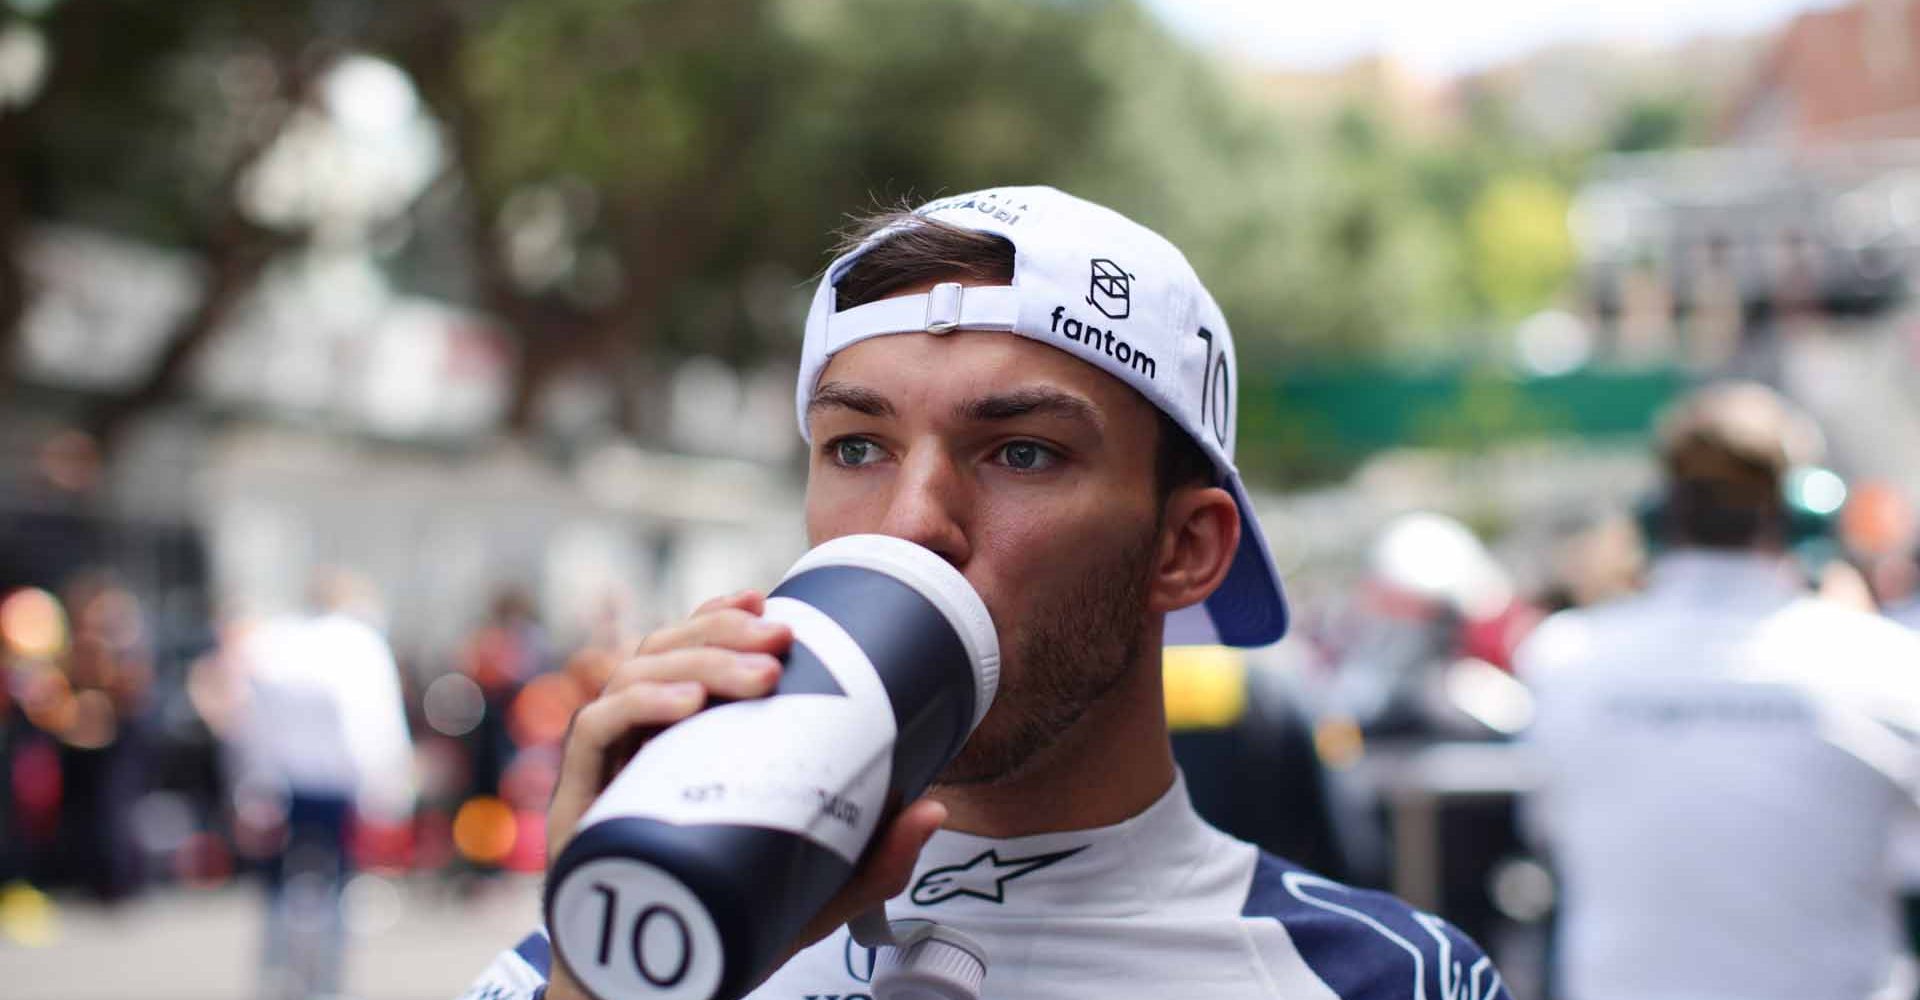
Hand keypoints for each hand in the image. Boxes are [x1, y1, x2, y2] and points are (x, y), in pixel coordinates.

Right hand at [544, 590, 946, 999]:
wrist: (653, 998)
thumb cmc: (726, 932)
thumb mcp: (812, 893)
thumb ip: (871, 860)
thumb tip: (935, 809)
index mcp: (681, 744)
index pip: (689, 655)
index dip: (721, 617)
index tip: (773, 603)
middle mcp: (639, 745)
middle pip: (663, 652)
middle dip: (721, 630)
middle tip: (781, 638)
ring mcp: (607, 772)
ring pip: (632, 675)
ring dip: (695, 659)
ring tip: (757, 674)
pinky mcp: (580, 807)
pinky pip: (594, 731)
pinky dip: (637, 702)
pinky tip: (685, 705)